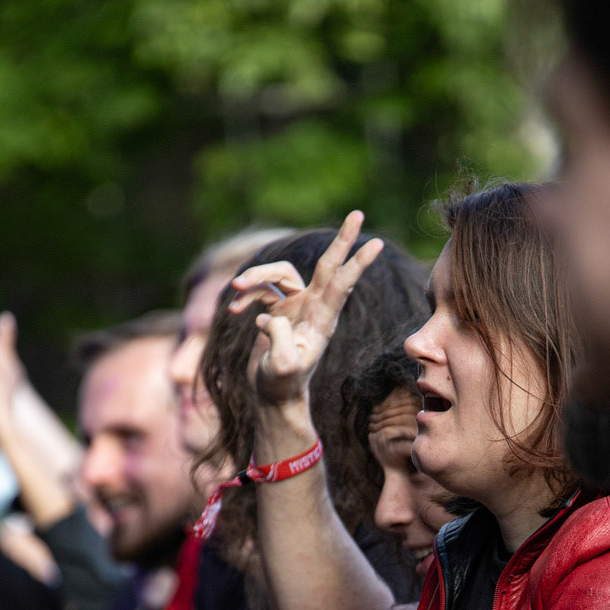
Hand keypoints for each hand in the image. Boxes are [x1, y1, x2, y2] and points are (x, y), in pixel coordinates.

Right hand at [230, 211, 384, 408]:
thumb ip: (279, 341)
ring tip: (234, 290)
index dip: (356, 264)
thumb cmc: (281, 384)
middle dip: (342, 240)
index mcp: (321, 321)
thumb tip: (271, 316)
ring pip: (279, 272)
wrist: (274, 395)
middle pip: (328, 265)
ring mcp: (297, 306)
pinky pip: (263, 287)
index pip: (340, 285)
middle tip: (359, 214)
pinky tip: (233, 310)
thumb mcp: (281, 368)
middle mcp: (313, 308)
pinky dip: (246, 294)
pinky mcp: (280, 308)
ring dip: (255, 276)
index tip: (375, 243)